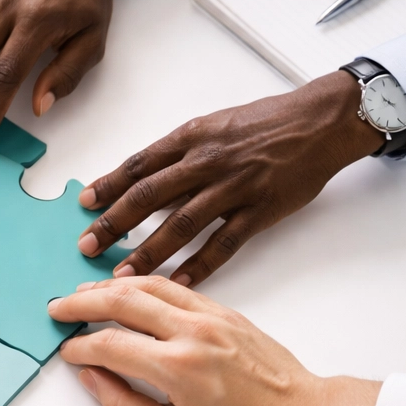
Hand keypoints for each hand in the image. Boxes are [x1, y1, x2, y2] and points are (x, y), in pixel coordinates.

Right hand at [49, 276, 377, 405]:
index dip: (80, 347)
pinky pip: (174, 287)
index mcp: (178, 368)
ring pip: (148, 285)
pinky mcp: (224, 312)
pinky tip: (128, 289)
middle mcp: (192, 332)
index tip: (67, 352)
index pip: (111, 345)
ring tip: (83, 293)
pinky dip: (143, 283)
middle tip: (57, 308)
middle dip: (82, 302)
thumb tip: (94, 379)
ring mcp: (210, 316)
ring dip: (109, 286)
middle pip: (122, 301)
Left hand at [78, 71, 382, 283]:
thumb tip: (144, 179)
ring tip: (121, 274)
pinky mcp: (260, 211)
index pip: (140, 164)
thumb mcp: (215, 125)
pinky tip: (177, 283)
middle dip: (113, 223)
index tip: (85, 203)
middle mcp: (207, 161)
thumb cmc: (266, 123)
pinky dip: (199, 266)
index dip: (109, 185)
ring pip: (181, 224)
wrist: (320, 122)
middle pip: (149, 195)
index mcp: (192, 137)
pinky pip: (223, 244)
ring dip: (148, 251)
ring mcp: (234, 188)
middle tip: (86, 245)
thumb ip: (180, 153)